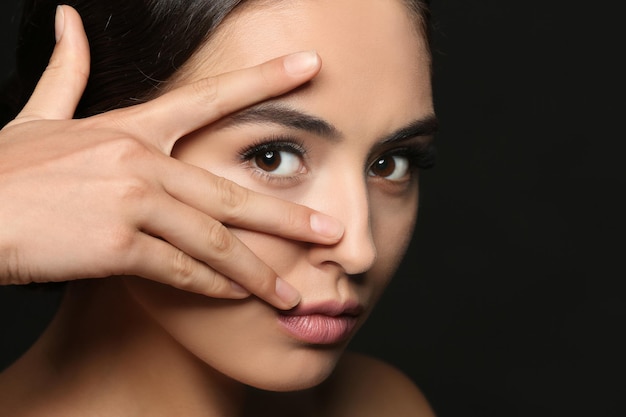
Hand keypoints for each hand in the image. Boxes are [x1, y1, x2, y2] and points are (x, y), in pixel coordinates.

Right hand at [0, 5, 342, 308]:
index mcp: (130, 126)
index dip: (263, 79)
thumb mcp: (38, 116)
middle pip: (232, 192)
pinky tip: (235, 298)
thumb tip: (69, 19)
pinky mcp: (117, 246)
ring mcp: (131, 202)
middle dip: (287, 217)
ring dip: (255, 273)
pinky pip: (179, 271)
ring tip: (289, 294)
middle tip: (331, 231)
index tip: (309, 67)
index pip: (210, 96)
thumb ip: (66, 71)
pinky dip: (210, 288)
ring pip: (213, 241)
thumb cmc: (4, 172)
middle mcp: (140, 160)